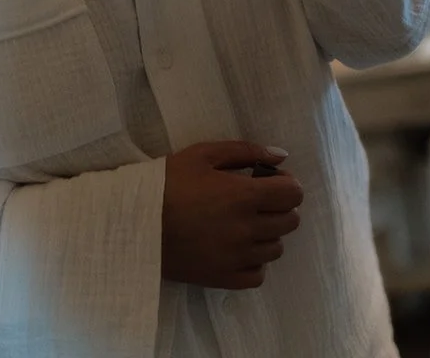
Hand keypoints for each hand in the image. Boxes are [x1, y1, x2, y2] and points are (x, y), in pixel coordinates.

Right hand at [161, 141, 303, 289]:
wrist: (136, 222)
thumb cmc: (170, 182)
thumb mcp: (205, 154)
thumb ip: (247, 151)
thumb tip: (281, 155)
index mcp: (243, 195)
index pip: (293, 195)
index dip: (288, 185)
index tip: (271, 181)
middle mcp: (246, 229)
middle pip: (290, 222)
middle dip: (280, 207)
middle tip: (259, 199)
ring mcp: (236, 257)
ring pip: (276, 249)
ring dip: (269, 233)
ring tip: (246, 222)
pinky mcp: (223, 278)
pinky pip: (258, 275)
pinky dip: (255, 261)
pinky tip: (240, 248)